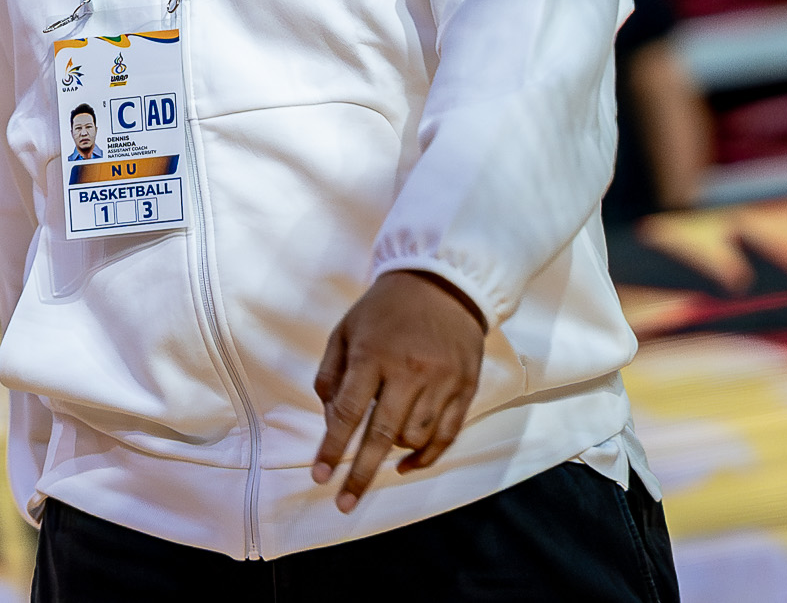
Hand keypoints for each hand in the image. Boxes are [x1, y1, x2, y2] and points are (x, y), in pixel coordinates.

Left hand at [311, 270, 486, 512]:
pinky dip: (425, 457)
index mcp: (373, 354)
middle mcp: (409, 371)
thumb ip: (331, 374)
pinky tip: (406, 466)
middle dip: (360, 475)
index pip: (348, 413)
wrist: (444, 282)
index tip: (320, 477)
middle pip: (382, 436)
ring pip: (414, 438)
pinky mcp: (465, 387)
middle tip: (344, 503)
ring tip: (381, 445)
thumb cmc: (386, 308)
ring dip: (393, 452)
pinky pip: (446, 435)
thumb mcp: (346, 329)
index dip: (332, 449)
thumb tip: (329, 420)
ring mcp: (442, 381)